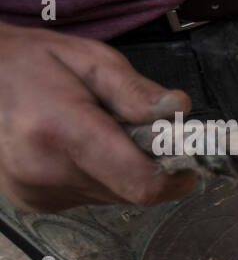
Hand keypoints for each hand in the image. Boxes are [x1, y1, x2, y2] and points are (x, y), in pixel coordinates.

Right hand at [0, 22, 195, 212]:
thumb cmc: (31, 62)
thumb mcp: (88, 58)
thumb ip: (135, 90)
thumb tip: (178, 111)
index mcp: (62, 132)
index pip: (141, 184)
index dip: (174, 177)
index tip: (184, 158)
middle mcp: (46, 171)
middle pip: (131, 191)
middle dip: (145, 164)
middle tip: (129, 129)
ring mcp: (36, 192)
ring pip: (113, 195)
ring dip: (119, 169)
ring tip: (92, 133)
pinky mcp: (34, 202)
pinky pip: (89, 196)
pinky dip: (95, 175)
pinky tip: (72, 147)